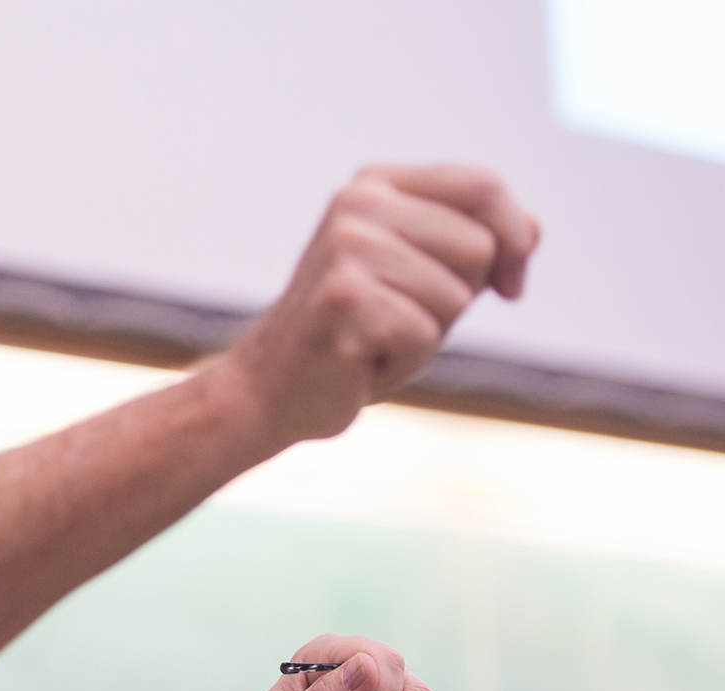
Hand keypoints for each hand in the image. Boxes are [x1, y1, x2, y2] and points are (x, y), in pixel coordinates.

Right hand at [211, 164, 540, 444]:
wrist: (274, 388)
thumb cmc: (358, 333)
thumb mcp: (425, 277)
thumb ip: (477, 245)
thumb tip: (532, 232)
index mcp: (375, 186)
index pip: (482, 186)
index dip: (515, 238)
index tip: (511, 285)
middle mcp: (357, 205)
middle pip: (480, 245)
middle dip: (462, 295)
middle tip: (404, 316)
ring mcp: (346, 249)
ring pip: (457, 294)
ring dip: (430, 332)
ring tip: (379, 337)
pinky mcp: (342, 298)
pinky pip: (424, 333)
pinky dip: (405, 359)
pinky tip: (362, 357)